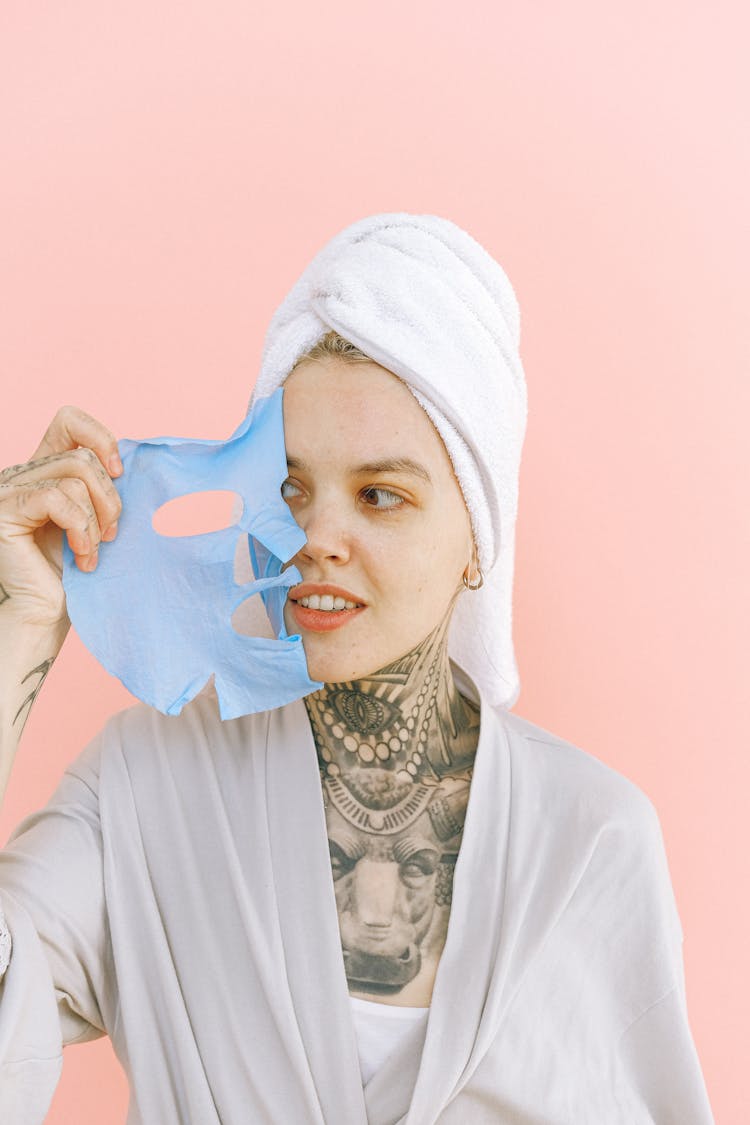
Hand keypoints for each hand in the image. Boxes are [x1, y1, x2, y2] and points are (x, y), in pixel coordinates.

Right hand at [0, 405, 122, 627]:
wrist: (44, 618)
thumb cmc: (72, 576)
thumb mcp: (96, 520)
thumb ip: (103, 487)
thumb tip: (130, 462)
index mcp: (42, 470)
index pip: (69, 421)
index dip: (101, 439)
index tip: (119, 474)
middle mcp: (20, 474)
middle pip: (82, 458)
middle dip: (109, 500)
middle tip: (111, 537)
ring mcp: (8, 490)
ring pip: (74, 477)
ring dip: (96, 521)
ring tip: (92, 553)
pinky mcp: (4, 510)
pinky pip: (56, 498)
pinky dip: (80, 529)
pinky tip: (81, 559)